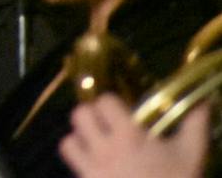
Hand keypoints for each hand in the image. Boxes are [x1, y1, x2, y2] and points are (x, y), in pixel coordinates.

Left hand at [58, 93, 208, 177]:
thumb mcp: (190, 156)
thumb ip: (193, 127)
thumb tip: (202, 104)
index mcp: (128, 137)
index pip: (103, 102)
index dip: (110, 103)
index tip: (121, 110)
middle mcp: (104, 149)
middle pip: (79, 115)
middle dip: (90, 115)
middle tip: (104, 123)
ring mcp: (92, 168)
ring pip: (68, 141)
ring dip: (79, 138)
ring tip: (95, 142)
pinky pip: (71, 164)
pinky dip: (79, 159)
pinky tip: (94, 163)